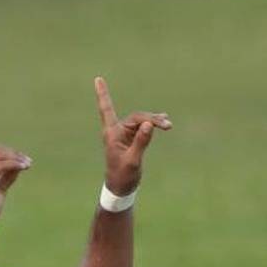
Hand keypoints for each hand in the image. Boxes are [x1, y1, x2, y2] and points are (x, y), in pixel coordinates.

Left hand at [94, 76, 170, 195]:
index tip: (97, 79)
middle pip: (136, 117)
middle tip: (167, 125)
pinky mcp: (132, 138)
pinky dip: (154, 125)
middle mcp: (117, 130)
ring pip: (142, 121)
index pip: (107, 109)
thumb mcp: (133, 160)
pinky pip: (144, 127)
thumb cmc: (122, 175)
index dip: (103, 94)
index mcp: (112, 133)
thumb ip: (141, 142)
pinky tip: (163, 122)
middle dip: (152, 119)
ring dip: (155, 121)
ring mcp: (125, 134)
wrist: (121, 187)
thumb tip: (149, 124)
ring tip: (168, 124)